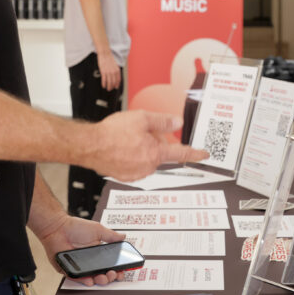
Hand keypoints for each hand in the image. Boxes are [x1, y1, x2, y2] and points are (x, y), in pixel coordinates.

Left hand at [29, 212, 126, 285]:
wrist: (58, 227)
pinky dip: (84, 281)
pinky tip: (90, 280)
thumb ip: (111, 235)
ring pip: (92, 279)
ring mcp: (80, 267)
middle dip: (110, 277)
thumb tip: (123, 237)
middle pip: (103, 274)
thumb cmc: (75, 227)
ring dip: (99, 280)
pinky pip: (78, 278)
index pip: (110, 265)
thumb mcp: (97, 230)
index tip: (121, 271)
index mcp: (98, 253)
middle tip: (112, 274)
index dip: (116, 269)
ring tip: (103, 277)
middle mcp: (90, 262)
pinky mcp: (69, 270)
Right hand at [88, 110, 208, 180]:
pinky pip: (136, 164)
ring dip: (143, 149)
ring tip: (127, 139)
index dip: (195, 153)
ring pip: (148, 158)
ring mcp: (136, 173)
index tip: (204, 155)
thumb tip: (177, 123)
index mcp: (155, 153)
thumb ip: (162, 121)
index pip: (181, 153)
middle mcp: (148, 166)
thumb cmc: (112, 132)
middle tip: (141, 130)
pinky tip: (121, 147)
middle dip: (155, 141)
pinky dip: (132, 156)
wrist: (90, 145)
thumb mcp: (142, 118)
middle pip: (161, 152)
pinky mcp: (125, 176)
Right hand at [96, 51, 120, 90]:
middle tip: (110, 89)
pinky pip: (104, 80)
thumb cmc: (109, 59)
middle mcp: (114, 72)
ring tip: (107, 89)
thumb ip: (116, 71)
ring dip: (108, 87)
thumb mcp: (115, 65)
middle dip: (112, 87)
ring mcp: (108, 72)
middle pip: (114, 82)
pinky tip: (103, 86)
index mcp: (117, 70)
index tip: (116, 87)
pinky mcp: (103, 72)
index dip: (117, 84)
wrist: (105, 54)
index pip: (118, 80)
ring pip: (109, 82)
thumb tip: (115, 77)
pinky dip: (104, 84)